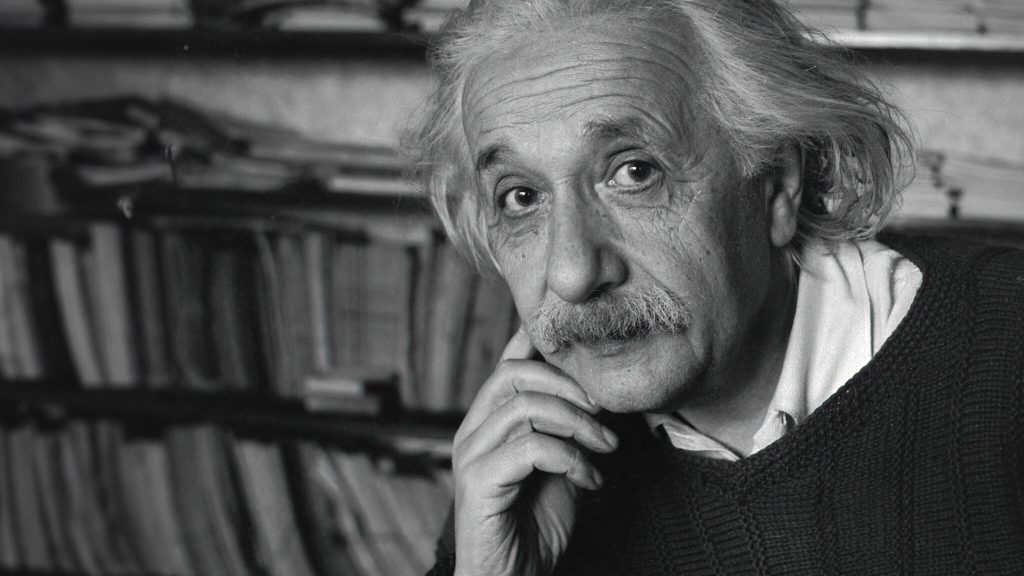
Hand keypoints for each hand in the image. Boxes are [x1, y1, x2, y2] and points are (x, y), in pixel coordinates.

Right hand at [451, 328, 618, 575]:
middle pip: (513, 374)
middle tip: (604, 410)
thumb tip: (597, 392)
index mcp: (488, 422)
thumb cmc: (534, 527)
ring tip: (606, 448)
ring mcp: (471, 455)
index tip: (584, 350)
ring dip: (578, 424)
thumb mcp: (559, 467)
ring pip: (525, 408)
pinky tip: (591, 480)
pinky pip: (531, 449)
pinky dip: (571, 459)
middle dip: (568, 385)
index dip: (540, 344)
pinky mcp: (478, 482)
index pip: (507, 364)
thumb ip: (565, 429)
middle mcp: (472, 431)